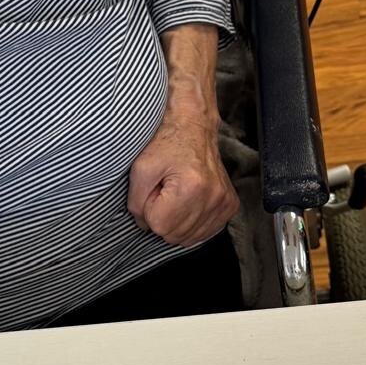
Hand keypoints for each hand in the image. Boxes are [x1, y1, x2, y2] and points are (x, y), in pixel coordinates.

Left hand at [128, 96, 238, 247]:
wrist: (194, 126)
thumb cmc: (166, 143)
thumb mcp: (140, 169)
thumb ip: (136, 203)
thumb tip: (145, 226)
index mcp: (191, 187)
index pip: (159, 226)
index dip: (150, 210)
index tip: (155, 190)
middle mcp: (212, 197)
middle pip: (174, 235)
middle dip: (163, 217)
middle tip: (165, 192)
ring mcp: (224, 202)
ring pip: (189, 238)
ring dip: (177, 221)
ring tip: (177, 196)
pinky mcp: (229, 205)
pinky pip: (204, 232)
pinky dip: (192, 223)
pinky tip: (188, 204)